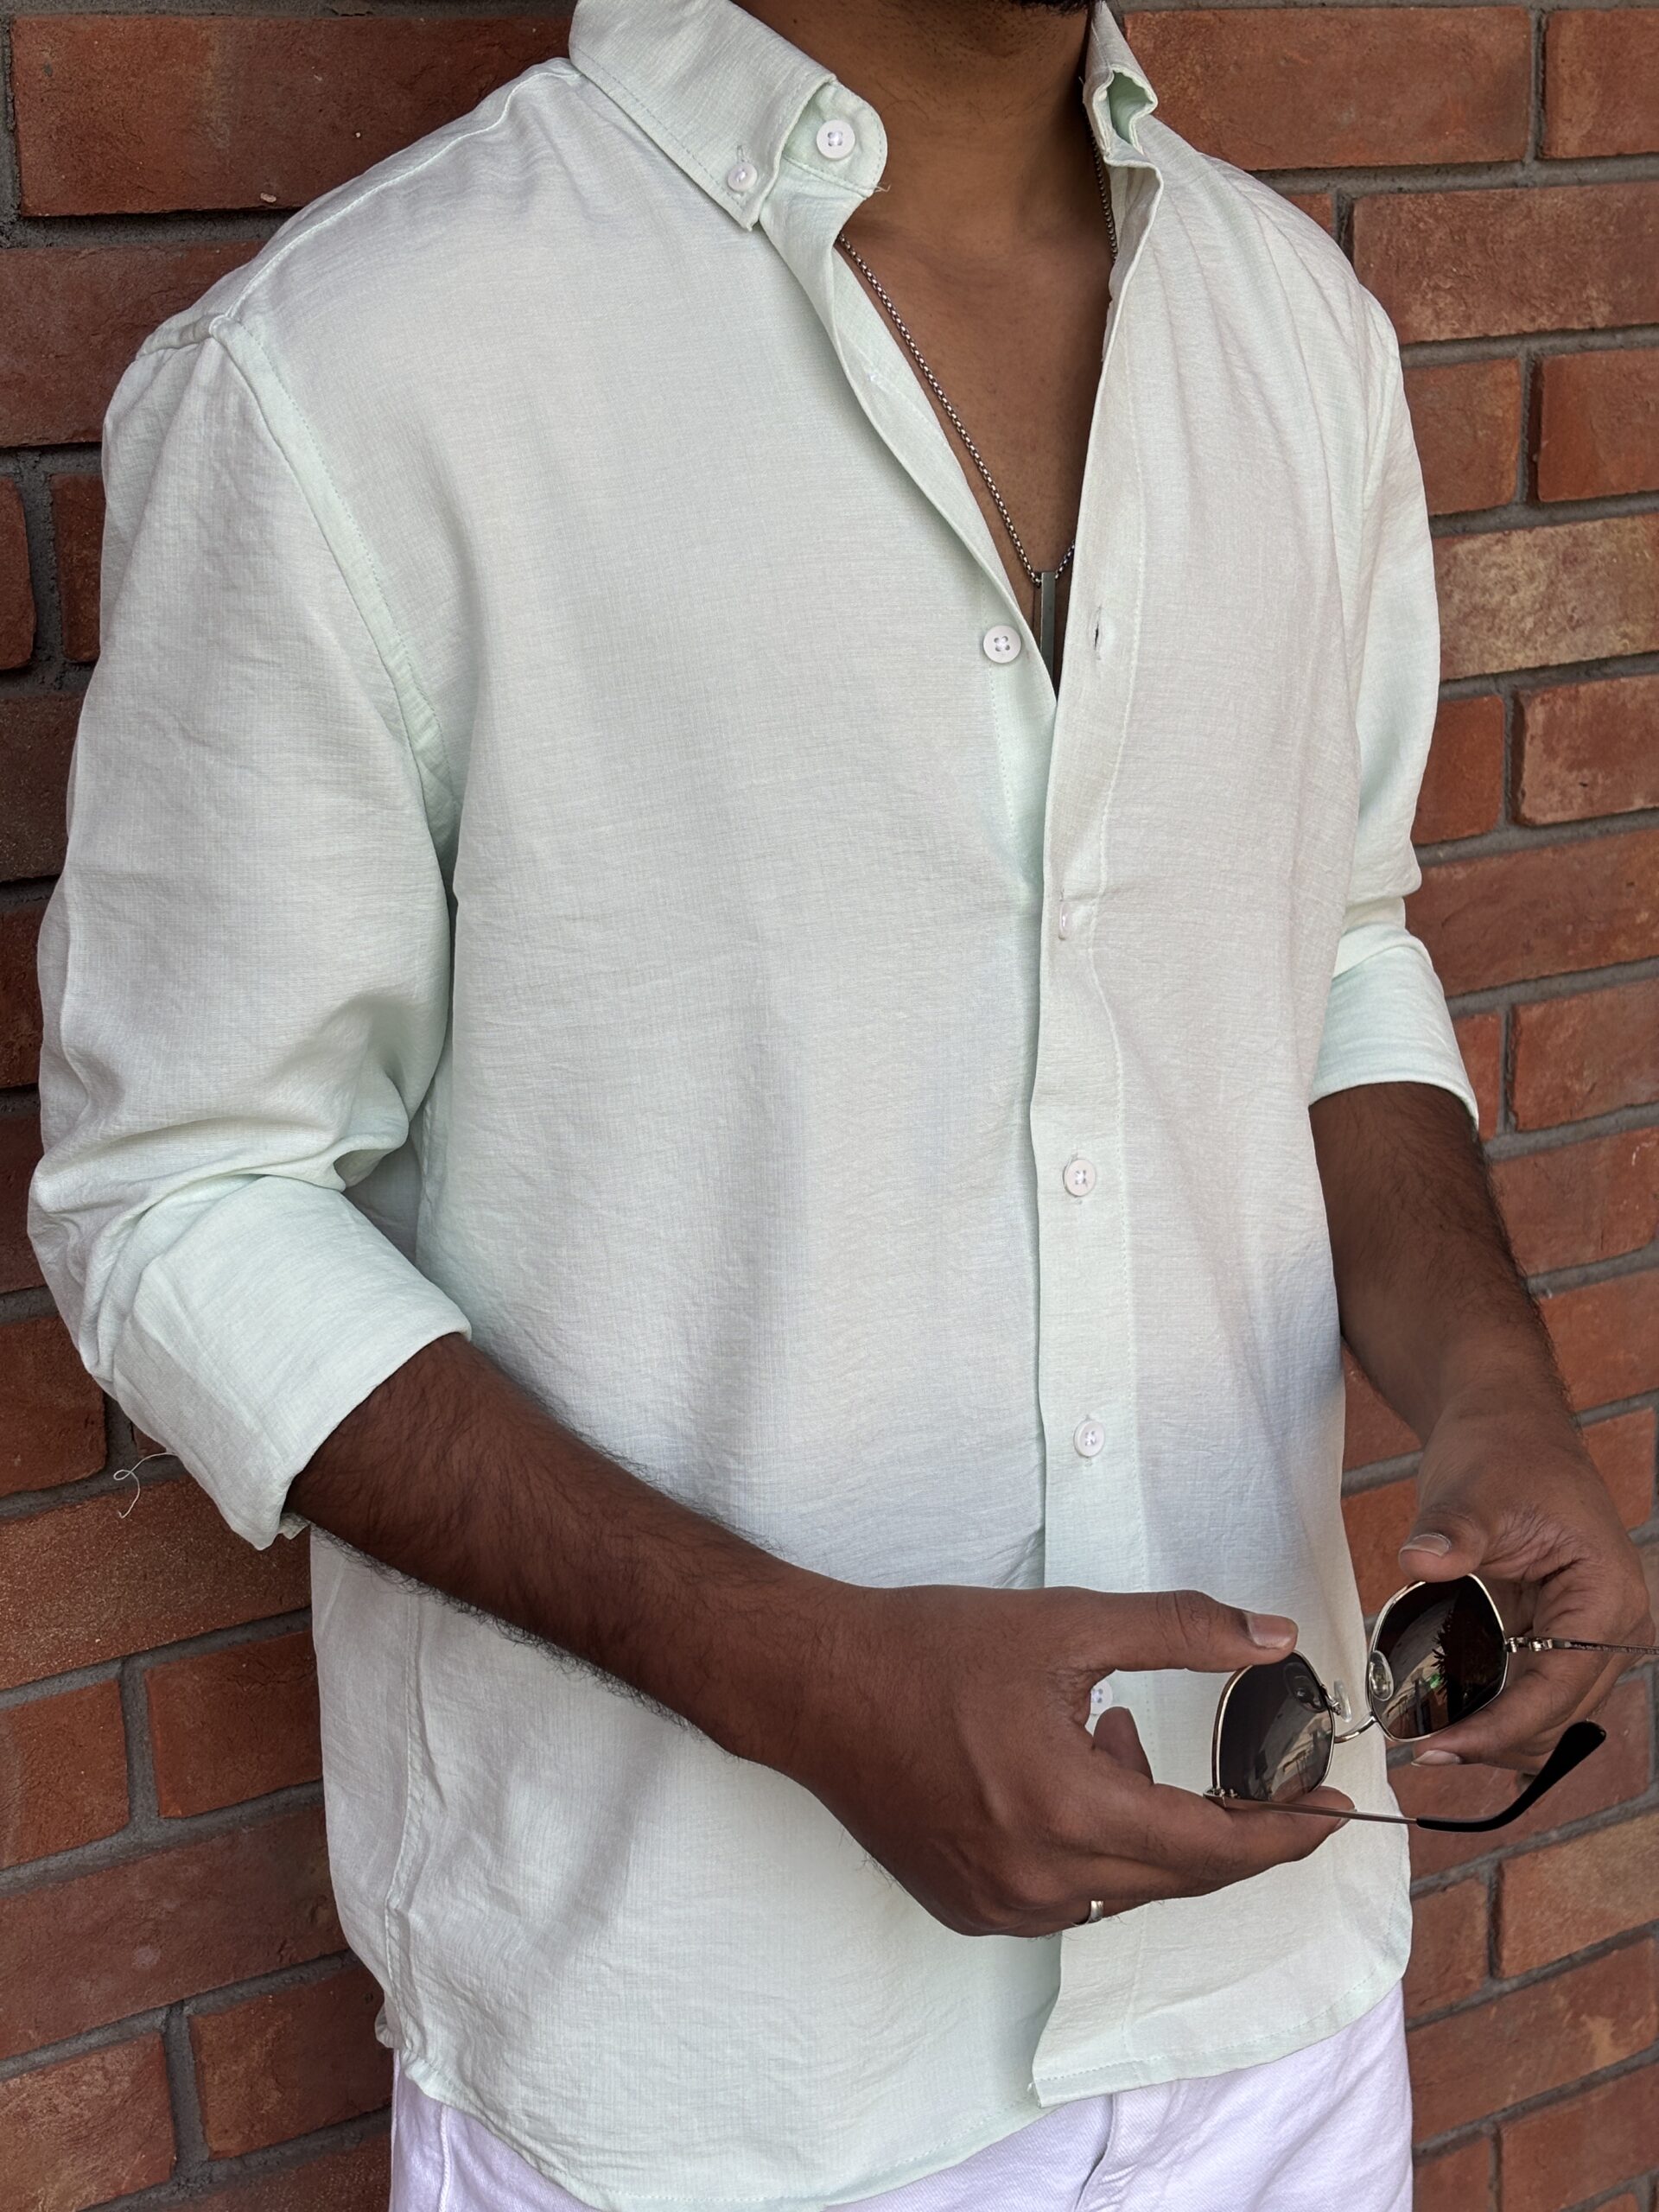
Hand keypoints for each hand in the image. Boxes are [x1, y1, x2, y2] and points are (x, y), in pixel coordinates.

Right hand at [778, 1584, 1351, 1936]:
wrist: (815, 1687)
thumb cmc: (931, 1647)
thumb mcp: (1064, 1623)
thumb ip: (1179, 1631)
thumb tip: (1275, 1638)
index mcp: (1067, 1807)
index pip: (1213, 1847)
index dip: (1285, 1834)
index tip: (1339, 1816)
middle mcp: (1039, 1879)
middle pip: (1178, 1875)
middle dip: (1224, 1823)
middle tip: (1249, 1767)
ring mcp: (1001, 1908)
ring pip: (1124, 1886)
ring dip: (1147, 1824)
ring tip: (1110, 1734)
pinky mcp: (971, 1912)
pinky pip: (1070, 1895)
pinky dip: (1094, 1845)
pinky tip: (1062, 1773)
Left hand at [1399, 1392, 1653, 1772]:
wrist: (1504, 1424)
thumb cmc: (1503, 1448)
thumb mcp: (1473, 1488)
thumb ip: (1452, 1532)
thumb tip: (1423, 1561)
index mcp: (1606, 1597)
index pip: (1557, 1688)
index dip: (1500, 1728)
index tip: (1444, 1748)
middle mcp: (1608, 1625)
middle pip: (1557, 1716)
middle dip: (1494, 1741)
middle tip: (1423, 1748)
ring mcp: (1583, 1633)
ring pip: (1547, 1714)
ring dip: (1495, 1733)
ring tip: (1430, 1739)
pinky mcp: (1552, 1632)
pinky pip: (1530, 1690)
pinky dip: (1494, 1709)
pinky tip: (1449, 1715)